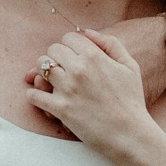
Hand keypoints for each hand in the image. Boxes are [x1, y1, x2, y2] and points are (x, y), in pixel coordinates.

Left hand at [23, 27, 153, 159]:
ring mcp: (67, 89)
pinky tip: (44, 98)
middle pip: (52, 50)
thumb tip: (86, 31)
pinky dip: (35, 96)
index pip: (68, 37)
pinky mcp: (60, 109)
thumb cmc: (131, 101)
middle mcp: (78, 69)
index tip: (73, 56)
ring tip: (52, 82)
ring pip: (40, 67)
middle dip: (57, 57)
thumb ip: (110, 43)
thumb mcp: (130, 66)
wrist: (130, 134)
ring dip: (44, 73)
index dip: (70, 45)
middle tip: (63, 70)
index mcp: (95, 56)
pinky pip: (34, 95)